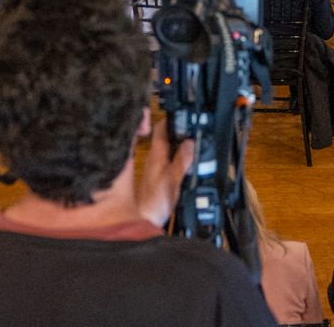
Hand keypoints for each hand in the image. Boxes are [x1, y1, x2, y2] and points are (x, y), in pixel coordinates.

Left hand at [137, 113, 194, 228]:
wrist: (143, 221)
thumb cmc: (154, 203)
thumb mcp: (173, 180)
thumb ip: (182, 160)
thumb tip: (190, 142)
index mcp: (156, 155)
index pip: (160, 128)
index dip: (170, 118)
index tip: (179, 112)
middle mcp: (152, 159)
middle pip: (162, 137)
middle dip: (174, 129)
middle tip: (187, 124)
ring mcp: (152, 168)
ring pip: (163, 148)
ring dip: (174, 143)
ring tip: (188, 140)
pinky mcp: (154, 178)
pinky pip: (164, 160)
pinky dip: (172, 156)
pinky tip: (180, 161)